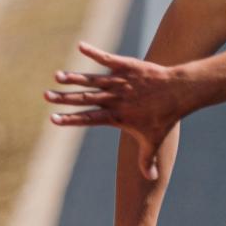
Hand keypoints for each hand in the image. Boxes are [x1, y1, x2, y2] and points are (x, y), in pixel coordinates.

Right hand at [45, 44, 189, 178]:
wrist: (179, 93)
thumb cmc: (165, 118)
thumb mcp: (154, 141)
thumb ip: (148, 160)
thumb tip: (152, 179)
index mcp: (116, 116)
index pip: (89, 118)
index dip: (70, 119)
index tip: (52, 119)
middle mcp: (115, 98)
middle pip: (85, 98)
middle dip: (64, 98)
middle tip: (46, 95)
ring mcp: (120, 82)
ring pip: (93, 80)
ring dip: (74, 77)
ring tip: (57, 76)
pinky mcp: (127, 66)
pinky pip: (108, 59)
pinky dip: (94, 53)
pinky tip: (80, 46)